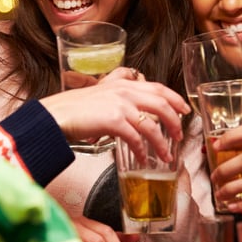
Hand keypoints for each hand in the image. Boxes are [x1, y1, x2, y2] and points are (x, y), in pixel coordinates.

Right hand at [41, 67, 189, 161]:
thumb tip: (134, 107)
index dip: (175, 98)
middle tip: (179, 134)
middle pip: (161, 103)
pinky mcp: (114, 120)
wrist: (56, 116)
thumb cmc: (74, 109)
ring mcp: (120, 105)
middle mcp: (124, 91)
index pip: (158, 87)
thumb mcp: (100, 93)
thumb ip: (118, 93)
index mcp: (122, 83)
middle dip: (175, 121)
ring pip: (152, 124)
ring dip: (162, 142)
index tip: (185, 109)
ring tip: (165, 155)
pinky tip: (142, 158)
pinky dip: (142, 150)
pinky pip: (136, 138)